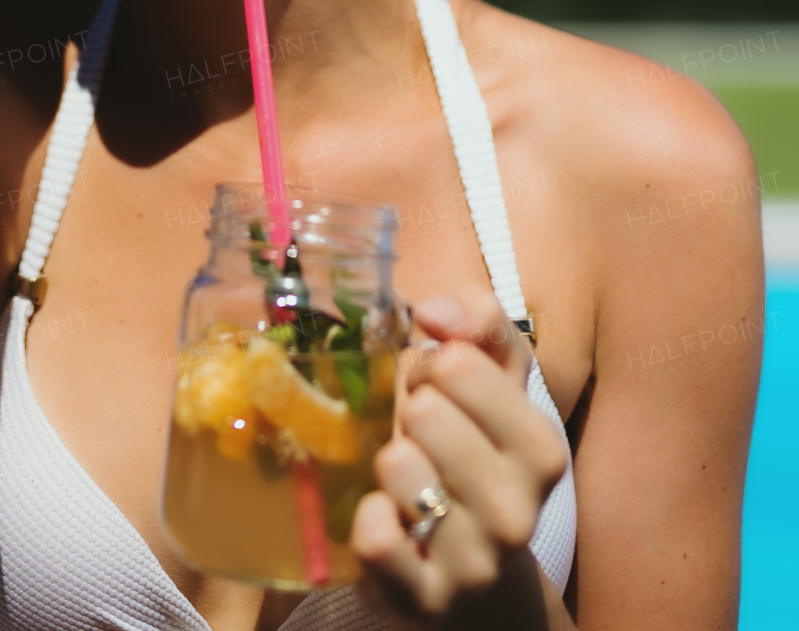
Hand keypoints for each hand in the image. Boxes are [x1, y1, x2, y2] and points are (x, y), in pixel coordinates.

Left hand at [350, 285, 566, 620]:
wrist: (479, 577)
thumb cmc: (478, 457)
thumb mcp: (495, 384)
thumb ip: (479, 324)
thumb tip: (434, 311)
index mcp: (540, 448)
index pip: (460, 362)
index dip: (430, 364)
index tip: (436, 388)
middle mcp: (517, 509)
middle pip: (425, 410)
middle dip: (408, 409)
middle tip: (418, 434)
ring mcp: (474, 561)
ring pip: (398, 466)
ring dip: (388, 460)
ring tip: (406, 478)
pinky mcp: (425, 598)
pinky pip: (375, 535)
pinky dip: (369, 517)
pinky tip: (389, 518)